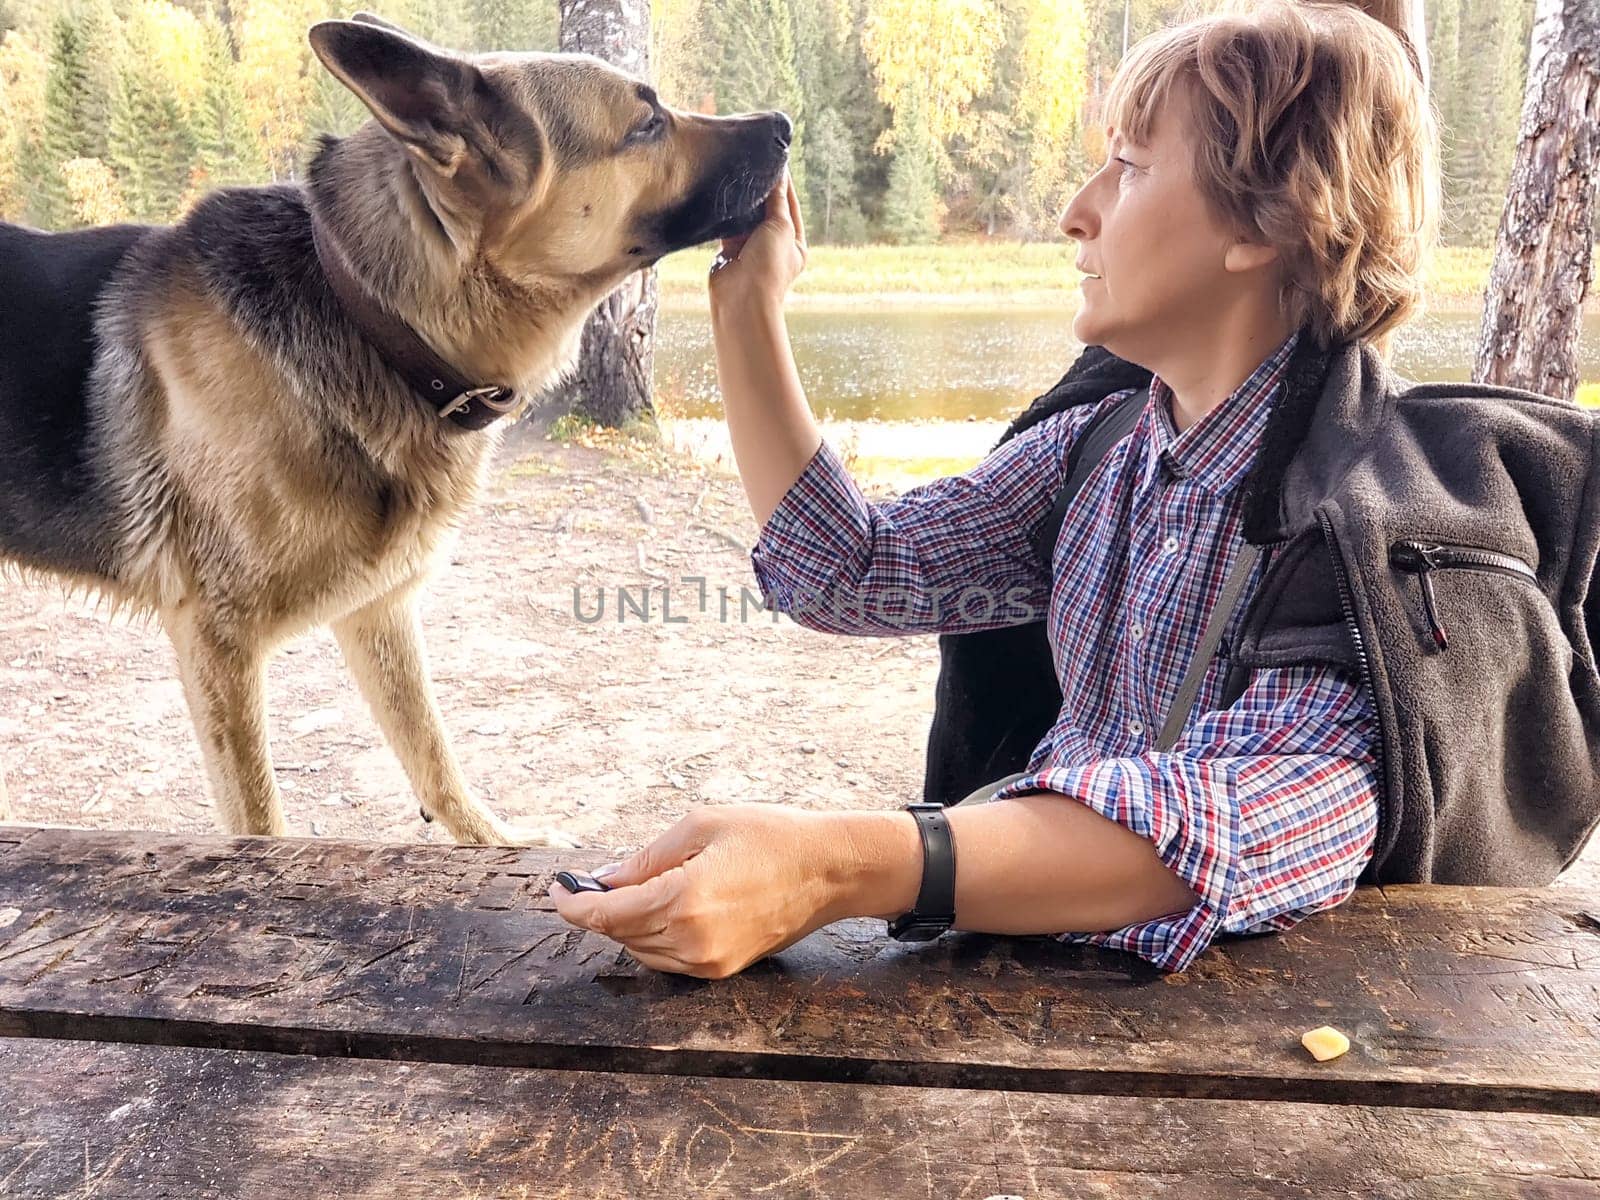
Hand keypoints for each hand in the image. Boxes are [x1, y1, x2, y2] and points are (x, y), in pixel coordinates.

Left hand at [546, 803, 845, 978]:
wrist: (830, 870)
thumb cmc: (770, 836)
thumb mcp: (701, 826)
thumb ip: (647, 858)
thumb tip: (605, 880)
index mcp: (684, 899)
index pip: (606, 914)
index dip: (574, 903)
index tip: (557, 888)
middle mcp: (693, 940)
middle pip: (619, 933)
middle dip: (597, 909)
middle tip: (585, 883)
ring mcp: (708, 961)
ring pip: (640, 951)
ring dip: (623, 925)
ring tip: (623, 892)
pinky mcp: (722, 970)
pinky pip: (667, 960)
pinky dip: (650, 938)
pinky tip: (654, 910)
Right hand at [707, 170, 807, 314]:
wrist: (742, 299)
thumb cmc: (769, 267)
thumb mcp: (781, 227)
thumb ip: (778, 200)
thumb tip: (780, 175)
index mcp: (795, 242)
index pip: (790, 205)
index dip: (784, 183)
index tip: (777, 161)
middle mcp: (774, 245)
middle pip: (769, 210)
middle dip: (763, 190)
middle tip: (755, 164)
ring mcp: (751, 249)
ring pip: (748, 218)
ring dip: (745, 202)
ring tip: (739, 175)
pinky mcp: (730, 251)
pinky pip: (729, 226)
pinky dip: (728, 214)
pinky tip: (725, 196)